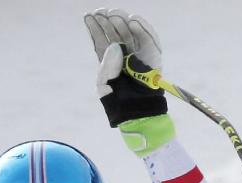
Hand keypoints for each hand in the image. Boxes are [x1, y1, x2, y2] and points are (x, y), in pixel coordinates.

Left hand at [84, 8, 166, 126]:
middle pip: (115, 32)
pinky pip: (148, 37)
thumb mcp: (104, 85)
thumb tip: (115, 45)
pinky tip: (132, 20)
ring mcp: (138, 52)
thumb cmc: (118, 101)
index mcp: (109, 60)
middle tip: (102, 12)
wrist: (136, 112)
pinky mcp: (152, 54)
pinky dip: (142, 28)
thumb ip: (107, 66)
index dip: (95, 27)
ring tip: (113, 14)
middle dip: (108, 21)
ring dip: (122, 21)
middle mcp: (123, 53)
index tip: (89, 15)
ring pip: (130, 31)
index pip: (101, 40)